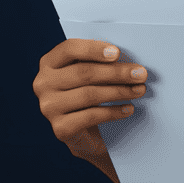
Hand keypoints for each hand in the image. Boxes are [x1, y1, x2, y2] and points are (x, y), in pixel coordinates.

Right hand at [33, 39, 147, 163]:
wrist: (85, 133)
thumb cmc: (89, 95)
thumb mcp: (89, 74)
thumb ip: (99, 62)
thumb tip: (127, 59)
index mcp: (49, 63)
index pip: (69, 49)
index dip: (93, 49)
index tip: (117, 53)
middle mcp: (43, 84)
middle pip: (83, 73)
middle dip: (116, 72)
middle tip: (140, 74)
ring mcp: (49, 107)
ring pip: (89, 94)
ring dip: (119, 91)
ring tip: (139, 90)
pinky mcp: (60, 128)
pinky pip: (91, 116)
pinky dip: (113, 112)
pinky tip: (128, 108)